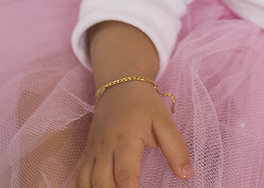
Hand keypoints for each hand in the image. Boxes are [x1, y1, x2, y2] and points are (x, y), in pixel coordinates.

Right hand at [74, 79, 191, 187]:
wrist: (120, 85)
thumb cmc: (144, 105)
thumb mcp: (165, 121)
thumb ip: (176, 148)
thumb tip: (186, 175)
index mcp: (126, 139)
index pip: (125, 175)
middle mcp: (105, 146)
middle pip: (103, 183)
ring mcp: (93, 150)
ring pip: (86, 181)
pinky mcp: (87, 151)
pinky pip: (77, 175)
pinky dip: (80, 187)